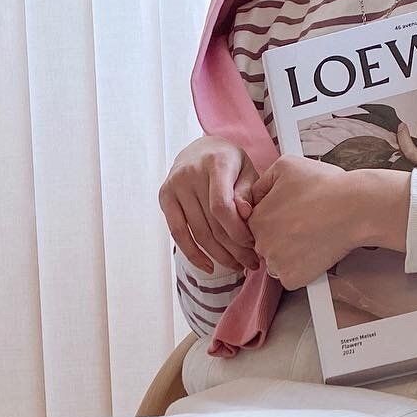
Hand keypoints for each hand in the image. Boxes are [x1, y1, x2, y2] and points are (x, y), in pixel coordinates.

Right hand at [158, 135, 258, 273]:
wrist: (200, 149)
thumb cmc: (229, 163)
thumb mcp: (246, 170)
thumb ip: (248, 192)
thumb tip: (246, 215)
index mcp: (216, 162)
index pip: (222, 207)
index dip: (237, 231)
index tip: (252, 244)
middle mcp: (191, 173)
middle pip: (212, 224)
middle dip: (234, 249)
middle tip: (251, 263)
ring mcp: (175, 186)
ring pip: (198, 233)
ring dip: (219, 256)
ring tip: (237, 266)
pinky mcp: (165, 197)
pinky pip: (178, 233)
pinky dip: (193, 254)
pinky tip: (209, 267)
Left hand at [246, 159, 409, 288]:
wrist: (354, 208)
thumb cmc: (325, 185)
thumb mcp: (286, 166)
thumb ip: (263, 180)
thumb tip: (254, 193)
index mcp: (257, 219)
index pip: (257, 224)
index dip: (276, 218)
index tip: (293, 214)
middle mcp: (262, 244)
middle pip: (265, 244)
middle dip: (281, 236)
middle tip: (304, 224)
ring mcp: (277, 264)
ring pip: (277, 262)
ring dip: (289, 254)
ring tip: (311, 236)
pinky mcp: (292, 279)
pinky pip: (290, 277)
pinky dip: (301, 269)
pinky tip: (315, 251)